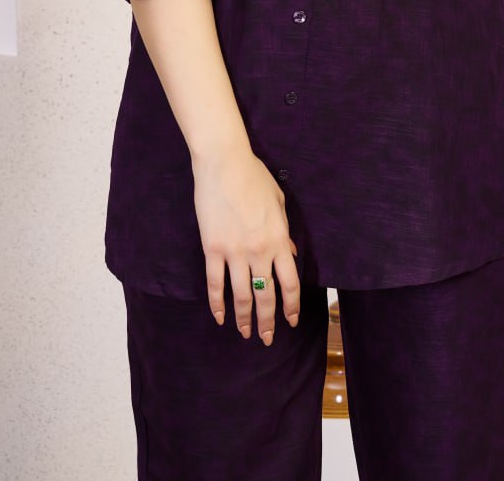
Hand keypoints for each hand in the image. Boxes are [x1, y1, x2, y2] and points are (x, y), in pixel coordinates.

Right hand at [191, 144, 300, 344]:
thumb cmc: (254, 177)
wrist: (225, 165)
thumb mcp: (279, 203)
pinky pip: (215, 283)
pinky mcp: (212, 249)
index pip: (289, 284)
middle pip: (266, 297)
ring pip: (242, 296)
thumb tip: (291, 253)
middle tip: (267, 338)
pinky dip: (218, 303)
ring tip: (244, 333)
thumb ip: (285, 231)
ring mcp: (235, 253)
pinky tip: (220, 316)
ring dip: (244, 319)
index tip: (291, 320)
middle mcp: (259, 252)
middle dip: (268, 322)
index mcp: (279, 240)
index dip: (291, 306)